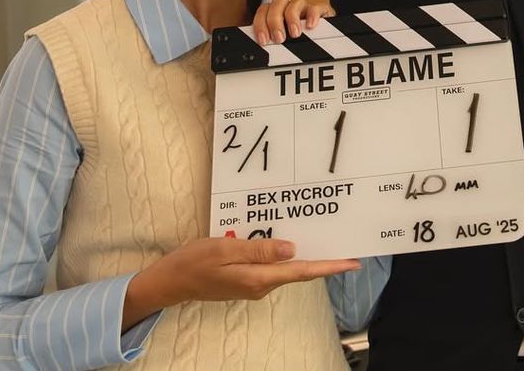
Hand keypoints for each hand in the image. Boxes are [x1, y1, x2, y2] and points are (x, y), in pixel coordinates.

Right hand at [123, 237, 359, 329]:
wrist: (171, 281)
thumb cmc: (195, 261)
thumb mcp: (225, 249)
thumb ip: (260, 250)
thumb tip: (293, 250)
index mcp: (258, 278)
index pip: (302, 272)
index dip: (329, 267)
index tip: (352, 263)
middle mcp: (261, 285)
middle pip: (299, 271)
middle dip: (323, 260)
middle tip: (345, 245)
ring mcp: (254, 285)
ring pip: (285, 269)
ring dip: (304, 256)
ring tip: (323, 238)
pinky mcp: (247, 281)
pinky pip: (272, 267)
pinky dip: (284, 256)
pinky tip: (289, 243)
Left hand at [252, 0, 334, 45]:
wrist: (324, 43)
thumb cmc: (296, 47)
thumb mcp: (279, 45)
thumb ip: (268, 43)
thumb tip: (254, 54)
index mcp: (276, 13)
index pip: (263, 10)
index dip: (260, 24)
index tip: (264, 40)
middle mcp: (290, 8)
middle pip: (278, 3)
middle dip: (275, 21)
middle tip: (279, 38)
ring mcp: (306, 9)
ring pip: (296, 1)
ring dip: (292, 17)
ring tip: (295, 34)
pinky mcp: (322, 12)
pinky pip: (318, 7)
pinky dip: (313, 15)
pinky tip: (311, 26)